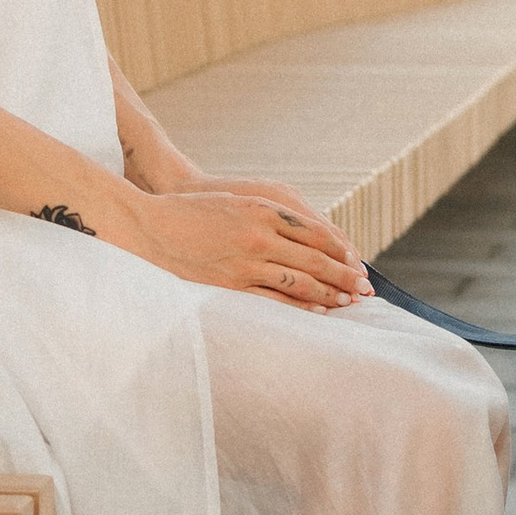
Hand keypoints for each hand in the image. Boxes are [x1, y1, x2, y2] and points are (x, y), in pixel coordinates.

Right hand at [114, 184, 366, 308]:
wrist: (150, 227)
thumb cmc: (192, 211)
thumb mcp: (237, 203)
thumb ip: (271, 216)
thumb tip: (306, 236)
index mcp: (264, 210)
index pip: (316, 232)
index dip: (340, 250)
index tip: (356, 261)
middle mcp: (260, 235)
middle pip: (315, 258)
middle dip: (344, 275)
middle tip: (365, 288)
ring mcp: (246, 262)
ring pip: (300, 281)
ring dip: (329, 293)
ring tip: (348, 301)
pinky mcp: (231, 284)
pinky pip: (274, 298)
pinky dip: (300, 305)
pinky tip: (317, 311)